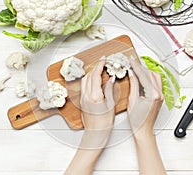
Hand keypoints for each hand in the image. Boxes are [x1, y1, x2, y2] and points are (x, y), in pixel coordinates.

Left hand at [65, 57, 115, 174]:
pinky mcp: (82, 101)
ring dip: (91, 73)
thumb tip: (111, 79)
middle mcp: (86, 95)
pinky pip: (84, 86)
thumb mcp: (110, 105)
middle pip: (89, 76)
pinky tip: (95, 80)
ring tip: (99, 70)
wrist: (95, 133)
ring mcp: (82, 98)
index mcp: (94, 96)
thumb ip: (110, 90)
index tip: (104, 59)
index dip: (99, 65)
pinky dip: (89, 79)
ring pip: (85, 80)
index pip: (95, 75)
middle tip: (103, 63)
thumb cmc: (104, 123)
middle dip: (95, 67)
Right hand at [127, 57, 163, 136]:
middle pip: (150, 74)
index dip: (136, 66)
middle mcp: (159, 94)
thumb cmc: (137, 120)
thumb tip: (132, 73)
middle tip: (132, 62)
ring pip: (155, 77)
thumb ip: (133, 84)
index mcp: (153, 94)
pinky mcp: (160, 97)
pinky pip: (156, 82)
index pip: (144, 75)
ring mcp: (161, 95)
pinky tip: (142, 75)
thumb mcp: (132, 100)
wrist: (143, 130)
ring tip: (136, 68)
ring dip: (146, 71)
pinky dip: (149, 77)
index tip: (131, 60)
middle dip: (141, 67)